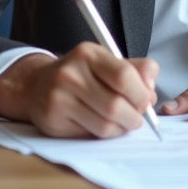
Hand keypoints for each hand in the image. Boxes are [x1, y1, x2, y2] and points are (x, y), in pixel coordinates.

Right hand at [0, 43, 158, 138]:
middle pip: (116, 105)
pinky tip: (100, 123)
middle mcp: (70, 73)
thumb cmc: (80, 75)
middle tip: (136, 117)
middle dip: (134, 117)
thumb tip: (151, 90)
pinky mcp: (53, 120)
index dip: (141, 93)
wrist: (36, 85)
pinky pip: (90, 134)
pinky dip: (104, 134)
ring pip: (105, 125)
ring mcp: (59, 97)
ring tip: (121, 121)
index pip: (124, 76)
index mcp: (88, 54)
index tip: (146, 100)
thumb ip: (136, 70)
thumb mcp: (106, 62)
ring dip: (121, 128)